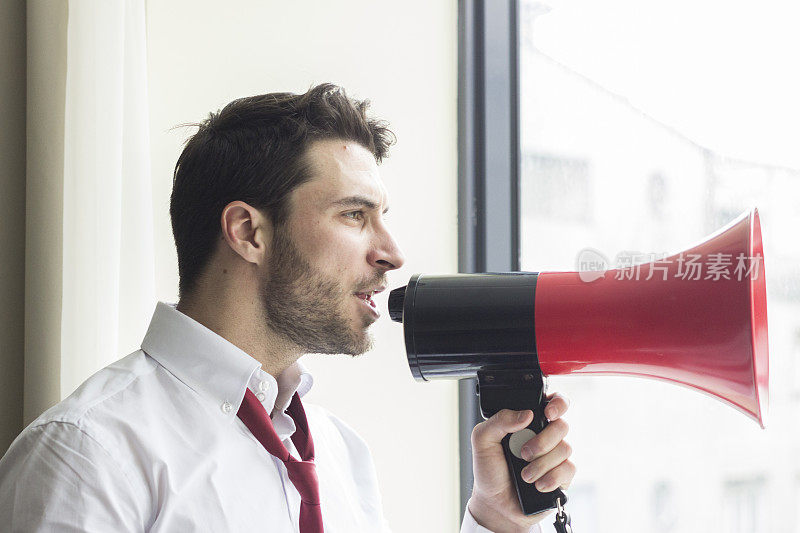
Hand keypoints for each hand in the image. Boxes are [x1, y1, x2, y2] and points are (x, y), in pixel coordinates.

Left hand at [467, 393, 574, 532]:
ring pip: (565, 448)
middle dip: (542, 441)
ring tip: (524, 475)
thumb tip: (526, 414)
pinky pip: (569, 469)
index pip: (552, 401)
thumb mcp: (482, 440)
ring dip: (541, 464)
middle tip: (523, 453)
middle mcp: (544, 435)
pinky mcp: (562, 475)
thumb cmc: (489, 470)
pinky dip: (551, 477)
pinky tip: (537, 484)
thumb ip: (499, 420)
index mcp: (527, 422)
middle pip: (562, 425)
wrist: (496, 505)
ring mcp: (555, 455)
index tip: (547, 413)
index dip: (557, 403)